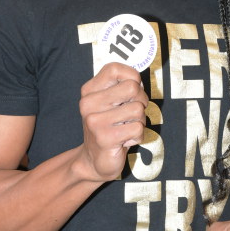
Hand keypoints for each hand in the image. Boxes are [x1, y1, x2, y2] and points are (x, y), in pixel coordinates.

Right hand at [79, 62, 147, 181]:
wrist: (92, 161)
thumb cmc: (108, 128)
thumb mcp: (110, 103)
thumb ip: (122, 88)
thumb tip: (140, 80)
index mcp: (89, 91)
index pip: (114, 69)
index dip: (132, 76)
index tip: (133, 90)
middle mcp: (88, 104)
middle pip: (132, 87)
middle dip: (141, 101)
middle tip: (131, 113)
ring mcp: (95, 121)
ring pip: (138, 109)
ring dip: (139, 121)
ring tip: (126, 128)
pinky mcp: (105, 138)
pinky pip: (138, 128)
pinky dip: (138, 136)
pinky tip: (124, 141)